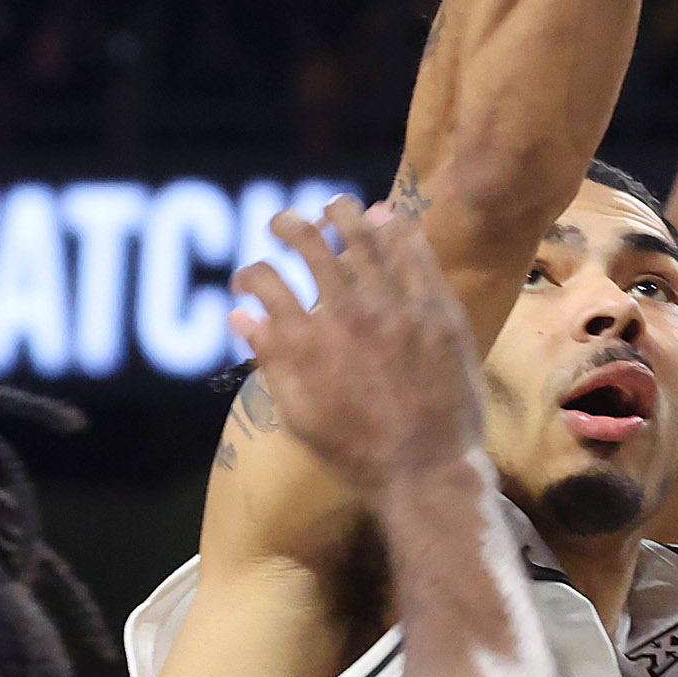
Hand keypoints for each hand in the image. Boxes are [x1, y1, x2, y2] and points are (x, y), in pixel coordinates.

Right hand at [232, 197, 483, 500]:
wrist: (428, 471)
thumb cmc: (357, 453)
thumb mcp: (298, 416)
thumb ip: (269, 360)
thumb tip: (240, 317)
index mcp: (307, 343)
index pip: (265, 283)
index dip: (248, 275)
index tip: (246, 281)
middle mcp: (347, 315)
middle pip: (311, 246)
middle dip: (289, 226)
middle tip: (281, 221)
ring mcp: (396, 309)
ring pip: (364, 239)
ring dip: (343, 215)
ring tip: (333, 205)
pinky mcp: (437, 311)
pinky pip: (415, 255)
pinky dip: (398, 230)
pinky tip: (386, 216)